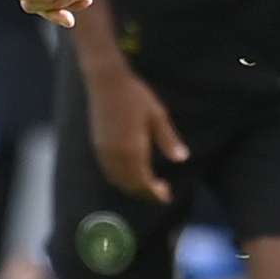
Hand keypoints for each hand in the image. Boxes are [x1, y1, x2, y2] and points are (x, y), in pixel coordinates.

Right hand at [88, 67, 188, 202]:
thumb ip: (168, 139)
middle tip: (161, 193)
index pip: (144, 181)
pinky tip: (131, 174)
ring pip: (117, 179)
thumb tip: (182, 159)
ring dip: (132, 187)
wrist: (107, 81)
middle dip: (145, 193)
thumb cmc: (136, 96)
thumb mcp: (158, 115)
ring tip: (148, 186)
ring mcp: (104, 150)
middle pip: (130, 184)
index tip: (167, 197)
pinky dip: (120, 178)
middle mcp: (116, 154)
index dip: (155, 193)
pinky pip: (108, 170)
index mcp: (133, 149)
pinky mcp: (98, 144)